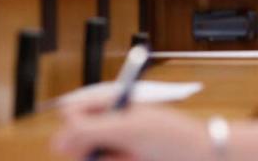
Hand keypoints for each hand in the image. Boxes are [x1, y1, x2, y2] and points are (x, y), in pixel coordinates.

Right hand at [54, 103, 211, 160]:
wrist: (202, 158)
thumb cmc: (171, 137)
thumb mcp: (127, 131)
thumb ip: (89, 132)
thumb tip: (55, 141)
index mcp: (111, 101)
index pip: (71, 112)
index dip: (74, 129)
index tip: (94, 139)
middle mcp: (110, 120)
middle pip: (76, 139)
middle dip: (93, 151)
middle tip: (121, 150)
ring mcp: (117, 142)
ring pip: (90, 157)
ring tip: (134, 157)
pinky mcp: (123, 158)